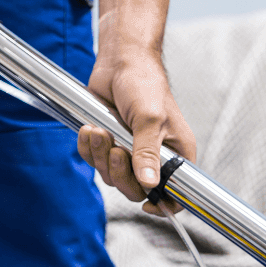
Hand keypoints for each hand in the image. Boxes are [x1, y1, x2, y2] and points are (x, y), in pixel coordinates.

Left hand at [78, 39, 196, 215]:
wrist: (120, 61)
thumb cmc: (145, 83)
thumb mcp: (150, 118)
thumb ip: (147, 152)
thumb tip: (149, 183)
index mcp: (176, 154)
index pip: (176, 192)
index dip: (164, 204)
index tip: (148, 205)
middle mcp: (154, 157)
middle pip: (137, 189)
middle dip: (120, 172)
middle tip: (115, 149)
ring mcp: (130, 151)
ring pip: (112, 176)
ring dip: (101, 155)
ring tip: (99, 130)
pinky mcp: (109, 143)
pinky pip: (96, 161)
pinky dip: (89, 148)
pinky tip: (89, 129)